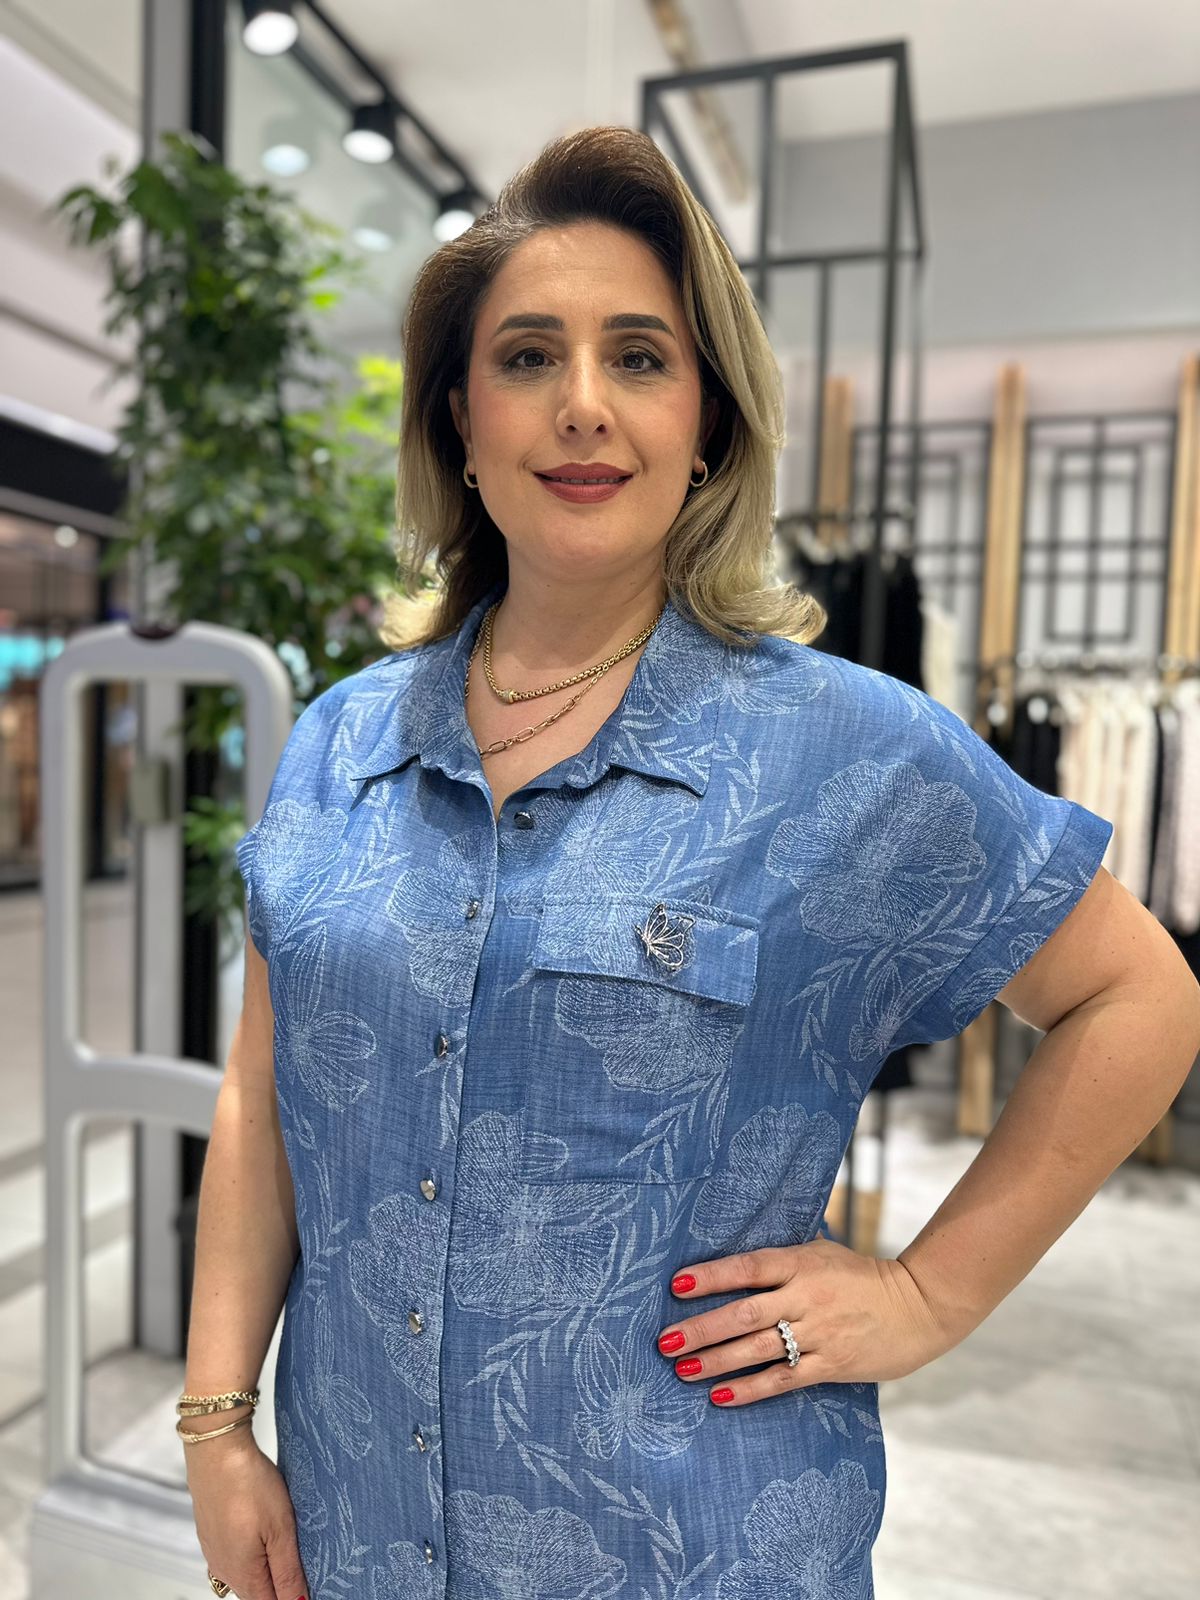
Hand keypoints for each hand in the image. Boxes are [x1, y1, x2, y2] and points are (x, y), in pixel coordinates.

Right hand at [186, 1428, 309, 1599]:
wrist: (217, 1452)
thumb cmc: (248, 1484)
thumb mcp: (280, 1529)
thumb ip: (288, 1572)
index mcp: (243, 1574)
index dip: (292, 1596)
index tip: (311, 1584)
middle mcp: (225, 1570)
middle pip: (258, 1593)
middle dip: (281, 1586)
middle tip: (303, 1562)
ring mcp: (216, 1552)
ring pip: (246, 1576)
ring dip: (267, 1570)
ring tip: (286, 1545)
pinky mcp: (212, 1535)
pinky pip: (235, 1557)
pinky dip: (253, 1554)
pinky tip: (263, 1534)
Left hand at [656, 1237, 957, 1407]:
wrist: (916, 1307)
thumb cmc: (860, 1276)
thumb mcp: (822, 1251)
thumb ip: (782, 1257)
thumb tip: (735, 1256)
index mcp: (801, 1263)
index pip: (748, 1267)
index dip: (711, 1276)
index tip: (676, 1285)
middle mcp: (805, 1298)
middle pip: (744, 1314)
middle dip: (701, 1328)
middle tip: (664, 1341)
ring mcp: (818, 1334)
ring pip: (757, 1349)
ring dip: (715, 1360)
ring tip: (681, 1369)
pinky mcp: (830, 1365)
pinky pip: (782, 1379)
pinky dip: (749, 1389)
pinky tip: (719, 1396)